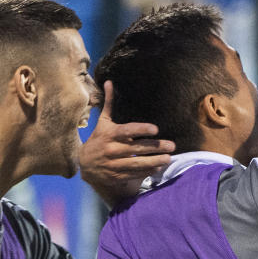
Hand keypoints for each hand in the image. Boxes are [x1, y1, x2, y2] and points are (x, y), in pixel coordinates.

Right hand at [79, 81, 175, 205]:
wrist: (85, 164)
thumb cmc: (99, 139)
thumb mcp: (103, 122)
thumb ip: (109, 104)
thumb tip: (109, 82)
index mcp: (109, 134)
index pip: (127, 131)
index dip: (141, 130)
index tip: (155, 129)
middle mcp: (111, 149)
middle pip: (136, 148)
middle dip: (155, 147)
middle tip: (171, 145)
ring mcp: (114, 164)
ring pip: (137, 164)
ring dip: (154, 161)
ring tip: (168, 158)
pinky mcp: (116, 176)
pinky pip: (134, 174)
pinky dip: (147, 171)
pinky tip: (159, 167)